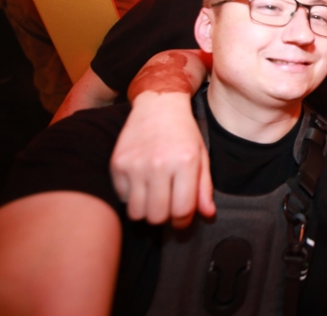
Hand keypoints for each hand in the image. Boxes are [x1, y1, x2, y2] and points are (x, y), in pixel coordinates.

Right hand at [110, 91, 214, 227]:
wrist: (159, 104)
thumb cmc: (184, 132)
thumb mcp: (201, 156)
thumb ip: (204, 187)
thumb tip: (208, 215)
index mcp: (185, 162)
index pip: (182, 210)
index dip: (183, 221)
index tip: (182, 218)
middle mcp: (159, 164)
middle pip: (157, 216)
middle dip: (164, 217)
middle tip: (167, 206)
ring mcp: (135, 164)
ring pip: (136, 212)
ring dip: (146, 210)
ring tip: (154, 197)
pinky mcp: (117, 163)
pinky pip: (122, 197)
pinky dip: (131, 196)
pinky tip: (141, 183)